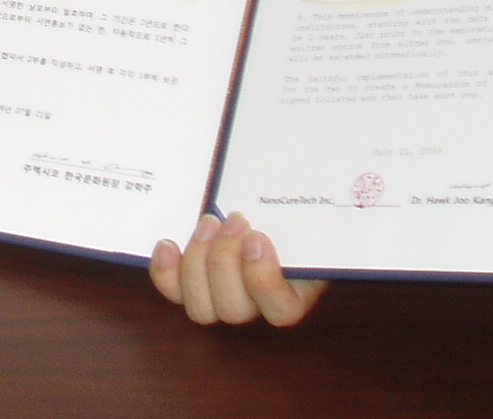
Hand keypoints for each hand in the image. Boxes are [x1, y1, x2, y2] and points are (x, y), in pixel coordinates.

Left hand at [149, 213, 327, 326]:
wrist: (263, 204)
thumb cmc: (288, 207)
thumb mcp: (303, 208)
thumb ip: (305, 210)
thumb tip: (326, 181)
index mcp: (295, 293)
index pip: (282, 311)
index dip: (262, 279)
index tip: (257, 236)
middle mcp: (256, 306)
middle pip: (233, 310)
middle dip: (225, 261)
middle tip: (233, 219)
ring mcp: (222, 298)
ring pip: (201, 308)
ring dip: (199, 262)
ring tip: (209, 224)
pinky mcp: (192, 285)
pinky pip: (174, 292)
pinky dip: (166, 272)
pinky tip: (167, 245)